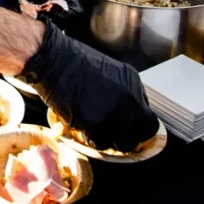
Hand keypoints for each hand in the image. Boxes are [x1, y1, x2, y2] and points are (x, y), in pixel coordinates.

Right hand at [22, 21, 158, 152]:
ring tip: (96, 130)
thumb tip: (127, 114)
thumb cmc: (75, 62)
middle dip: (128, 138)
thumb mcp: (110, 72)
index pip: (149, 119)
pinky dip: (93, 140)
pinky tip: (84, 128)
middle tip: (115, 136)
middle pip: (140, 134)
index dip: (139, 129)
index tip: (131, 131)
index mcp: (134, 84)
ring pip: (122, 143)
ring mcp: (114, 113)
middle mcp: (128, 100)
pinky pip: (100, 143)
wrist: (54, 60)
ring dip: (110, 141)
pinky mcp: (96, 123)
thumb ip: (123, 93)